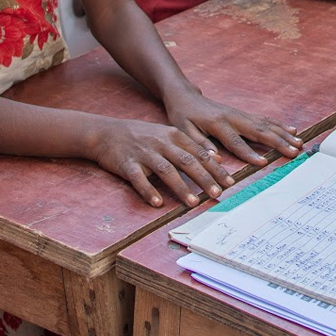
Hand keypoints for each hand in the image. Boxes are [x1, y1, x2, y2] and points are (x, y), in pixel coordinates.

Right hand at [87, 118, 236, 207]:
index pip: (199, 153)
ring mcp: (143, 153)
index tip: (229, 183)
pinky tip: (157, 203)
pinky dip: (148, 191)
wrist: (106, 132)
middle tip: (217, 194)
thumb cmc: (140, 136)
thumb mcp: (167, 135)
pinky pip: (139, 179)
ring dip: (181, 187)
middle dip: (204, 178)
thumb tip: (216, 158)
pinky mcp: (127, 164)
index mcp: (173, 135)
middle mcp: (161, 143)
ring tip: (192, 203)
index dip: (215, 168)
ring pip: (166, 170)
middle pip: (186, 161)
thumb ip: (190, 146)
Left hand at [163, 88, 303, 166]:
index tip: (263, 162)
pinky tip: (291, 130)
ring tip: (299, 142)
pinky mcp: (243, 114)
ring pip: (266, 124)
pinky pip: (265, 120)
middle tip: (294, 151)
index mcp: (218, 123)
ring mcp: (240, 114)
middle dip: (278, 141)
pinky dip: (279, 125)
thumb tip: (214, 157)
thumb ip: (199, 144)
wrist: (185, 97)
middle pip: (259, 131)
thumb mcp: (183, 131)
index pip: (236, 142)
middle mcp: (233, 117)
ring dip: (283, 133)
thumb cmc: (183, 116)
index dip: (249, 153)